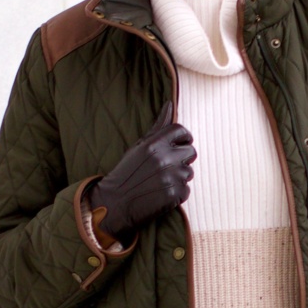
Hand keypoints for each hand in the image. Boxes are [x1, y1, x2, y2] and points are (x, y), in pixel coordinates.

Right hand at [87, 102, 195, 242]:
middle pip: (191, 151)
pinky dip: (177, 193)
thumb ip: (158, 127)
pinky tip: (162, 194)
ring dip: (179, 177)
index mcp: (154, 144)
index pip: (182, 130)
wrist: (115, 203)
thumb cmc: (127, 172)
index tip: (179, 145)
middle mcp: (164, 158)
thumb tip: (170, 104)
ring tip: (161, 182)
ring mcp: (171, 177)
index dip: (183, 138)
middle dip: (183, 159)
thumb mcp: (139, 146)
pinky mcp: (174, 194)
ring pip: (189, 172)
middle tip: (167, 167)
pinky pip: (186, 190)